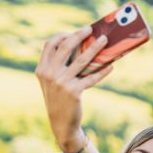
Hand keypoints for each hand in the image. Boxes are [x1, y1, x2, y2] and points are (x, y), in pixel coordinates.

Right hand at [35, 27, 112, 149]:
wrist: (61, 123)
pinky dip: (102, 71)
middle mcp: (49, 74)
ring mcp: (61, 82)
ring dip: (95, 48)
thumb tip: (81, 46)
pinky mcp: (74, 92)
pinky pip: (91, 77)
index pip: (49, 44)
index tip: (74, 32)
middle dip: (78, 35)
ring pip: (81, 60)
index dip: (62, 35)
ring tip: (104, 40)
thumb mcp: (53, 82)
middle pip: (65, 47)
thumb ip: (59, 66)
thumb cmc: (60, 99)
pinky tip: (111, 66)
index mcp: (42, 69)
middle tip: (90, 29)